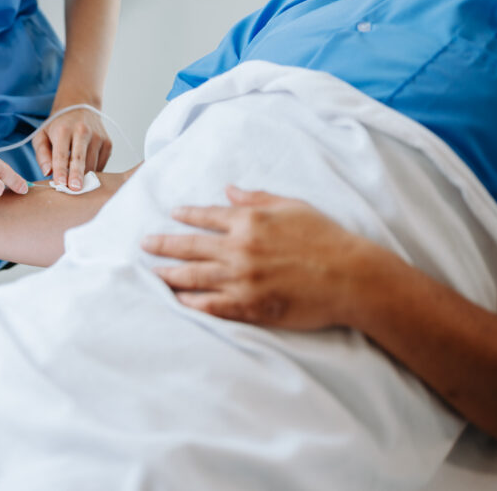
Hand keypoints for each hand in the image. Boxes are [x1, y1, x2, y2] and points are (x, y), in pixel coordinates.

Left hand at [31, 106, 111, 190]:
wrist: (80, 106)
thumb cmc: (58, 125)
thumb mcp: (42, 135)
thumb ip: (42, 154)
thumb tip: (48, 172)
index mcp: (64, 129)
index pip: (61, 154)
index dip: (61, 170)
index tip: (60, 184)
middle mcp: (83, 131)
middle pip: (80, 158)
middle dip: (77, 175)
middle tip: (75, 189)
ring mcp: (98, 137)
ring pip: (92, 164)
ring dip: (84, 177)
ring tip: (75, 184)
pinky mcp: (108, 143)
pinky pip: (101, 164)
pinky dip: (93, 171)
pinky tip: (85, 171)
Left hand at [141, 186, 387, 329]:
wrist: (352, 278)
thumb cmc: (326, 238)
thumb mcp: (292, 207)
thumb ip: (257, 198)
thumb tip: (229, 190)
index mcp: (249, 221)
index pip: (206, 215)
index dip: (186, 214)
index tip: (172, 214)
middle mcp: (239, 249)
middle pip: (190, 246)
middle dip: (163, 245)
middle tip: (144, 244)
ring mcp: (242, 280)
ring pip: (194, 277)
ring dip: (170, 274)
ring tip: (153, 273)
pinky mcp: (250, 306)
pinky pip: (212, 305)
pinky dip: (192, 302)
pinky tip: (178, 300)